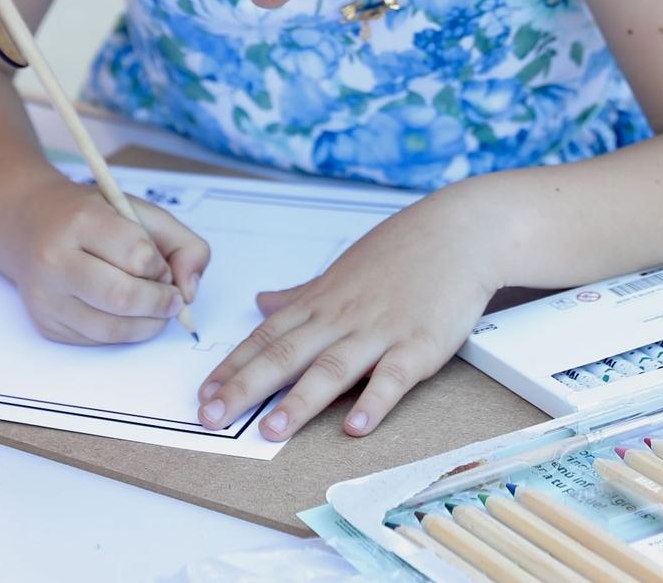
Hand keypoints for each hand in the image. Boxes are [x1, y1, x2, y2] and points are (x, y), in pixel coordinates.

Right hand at [6, 177, 211, 344]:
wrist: (30, 224)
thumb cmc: (91, 217)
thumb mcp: (140, 211)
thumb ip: (183, 244)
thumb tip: (191, 291)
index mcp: (80, 221)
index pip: (137, 255)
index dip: (160, 266)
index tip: (161, 265)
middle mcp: (55, 260)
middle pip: (123, 298)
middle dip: (160, 303)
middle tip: (172, 298)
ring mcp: (47, 297)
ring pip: (113, 329)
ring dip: (147, 324)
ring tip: (153, 306)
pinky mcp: (47, 325)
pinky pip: (98, 341)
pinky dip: (124, 332)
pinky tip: (124, 313)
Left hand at [198, 186, 498, 441]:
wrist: (459, 233)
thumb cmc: (401, 251)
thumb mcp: (341, 269)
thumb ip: (300, 294)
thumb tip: (261, 302)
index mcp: (321, 302)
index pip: (266, 337)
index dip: (232, 367)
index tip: (203, 394)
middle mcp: (342, 317)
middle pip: (286, 354)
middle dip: (245, 387)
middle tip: (211, 416)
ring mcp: (380, 331)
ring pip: (332, 367)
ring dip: (300, 400)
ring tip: (271, 430)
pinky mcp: (419, 344)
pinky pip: (393, 376)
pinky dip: (374, 401)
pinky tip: (355, 426)